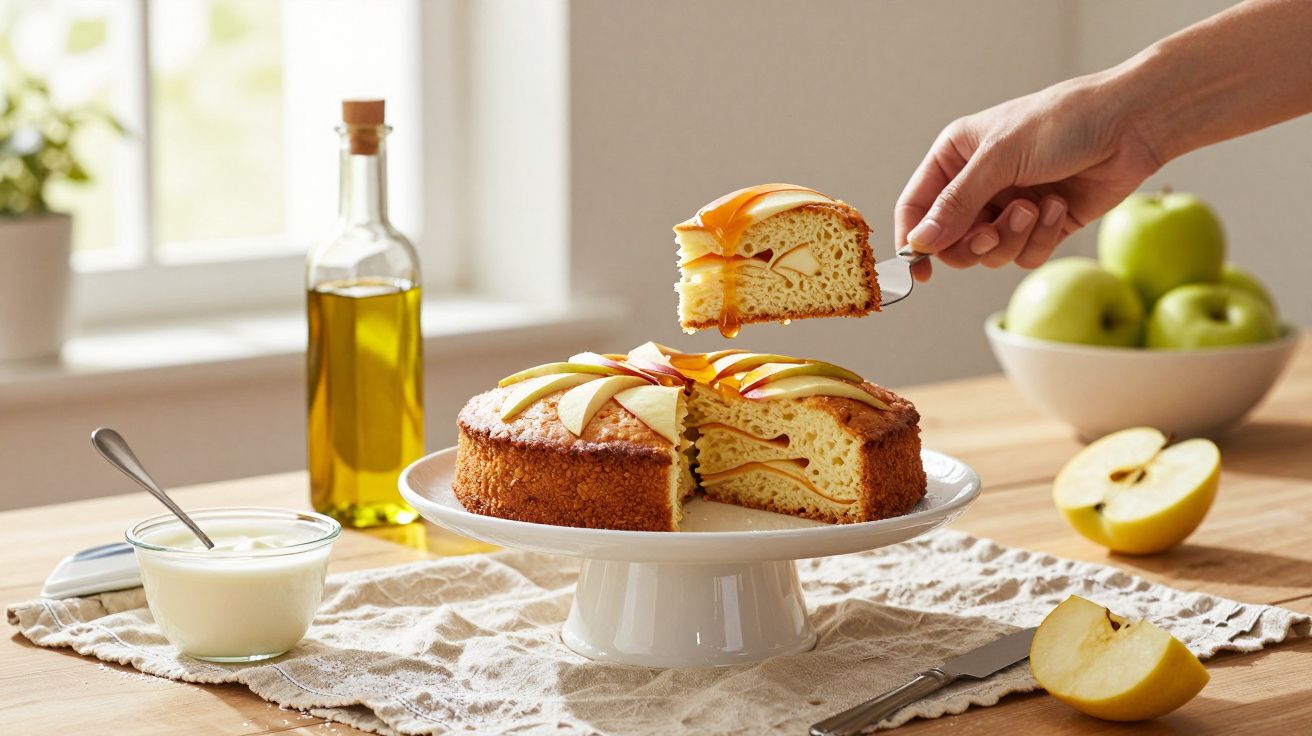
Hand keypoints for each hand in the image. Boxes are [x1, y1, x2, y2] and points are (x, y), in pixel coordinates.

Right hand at [895, 74, 1162, 281]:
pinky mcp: (1042, 226)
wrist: (1131, 125)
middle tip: (991, 232)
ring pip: (989, 253)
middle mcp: (978, 184)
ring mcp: (1009, 207)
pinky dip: (1040, 239)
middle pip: (951, 240)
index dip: (914, 239)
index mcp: (956, 157)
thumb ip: (956, 203)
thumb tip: (920, 243)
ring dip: (1012, 237)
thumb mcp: (999, 157)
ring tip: (1036, 207)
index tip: (920, 270)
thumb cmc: (1062, 123)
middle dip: (973, 242)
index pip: (917, 206)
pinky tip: (1057, 207)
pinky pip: (1024, 255)